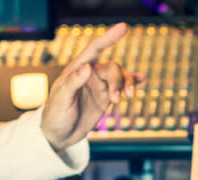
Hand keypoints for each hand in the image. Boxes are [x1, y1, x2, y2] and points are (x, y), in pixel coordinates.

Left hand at [40, 22, 143, 150]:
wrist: (59, 135)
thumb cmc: (55, 115)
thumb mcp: (61, 99)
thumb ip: (74, 83)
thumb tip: (88, 67)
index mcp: (77, 70)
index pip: (95, 49)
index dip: (109, 37)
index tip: (124, 28)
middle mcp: (90, 75)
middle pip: (112, 68)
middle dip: (119, 81)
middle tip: (117, 99)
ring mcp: (99, 86)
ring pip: (120, 77)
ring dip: (127, 85)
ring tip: (128, 98)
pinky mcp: (106, 98)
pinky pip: (122, 87)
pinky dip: (133, 82)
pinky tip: (142, 79)